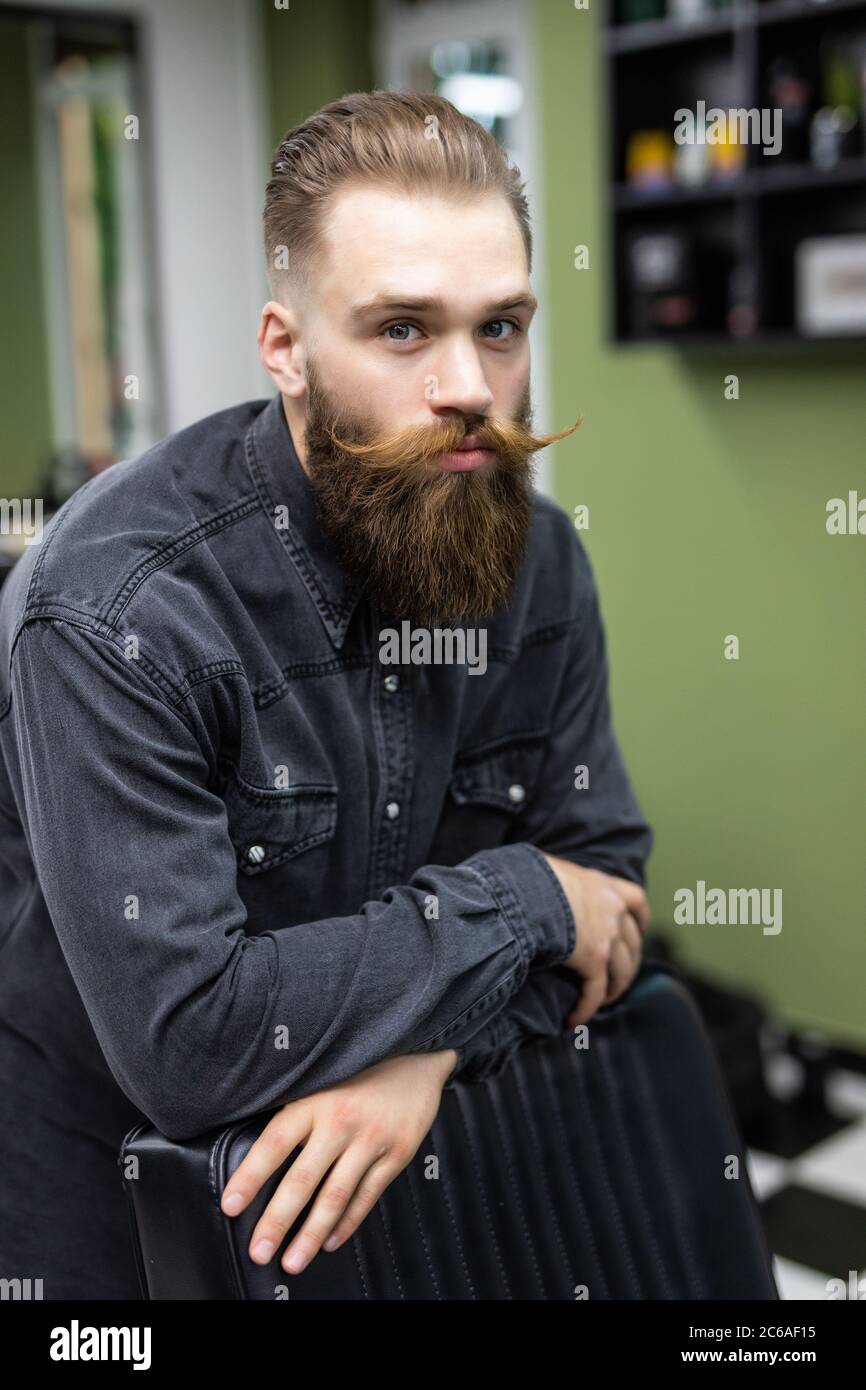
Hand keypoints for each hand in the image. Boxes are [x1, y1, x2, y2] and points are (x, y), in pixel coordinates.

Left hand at [219, 1047, 456, 1274]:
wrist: (417, 1051)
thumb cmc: (360, 1067)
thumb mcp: (321, 1078)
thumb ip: (297, 1113)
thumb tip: (260, 1155)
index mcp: (314, 1100)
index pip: (274, 1144)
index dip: (250, 1177)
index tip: (230, 1205)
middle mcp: (340, 1121)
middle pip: (302, 1180)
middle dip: (277, 1221)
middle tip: (259, 1251)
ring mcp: (371, 1139)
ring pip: (335, 1196)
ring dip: (311, 1235)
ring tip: (292, 1261)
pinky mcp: (398, 1152)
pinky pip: (367, 1196)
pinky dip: (347, 1223)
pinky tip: (330, 1241)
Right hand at [541, 854, 650, 1026]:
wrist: (524, 892)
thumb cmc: (527, 877)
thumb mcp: (550, 870)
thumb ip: (558, 880)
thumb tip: (537, 882)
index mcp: (604, 886)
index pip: (636, 901)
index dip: (640, 920)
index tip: (639, 931)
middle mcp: (612, 910)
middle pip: (633, 942)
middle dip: (628, 962)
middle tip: (617, 977)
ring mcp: (606, 936)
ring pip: (622, 972)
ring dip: (614, 990)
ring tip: (601, 1002)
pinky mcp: (593, 961)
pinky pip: (595, 991)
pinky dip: (587, 1008)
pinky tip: (574, 1020)